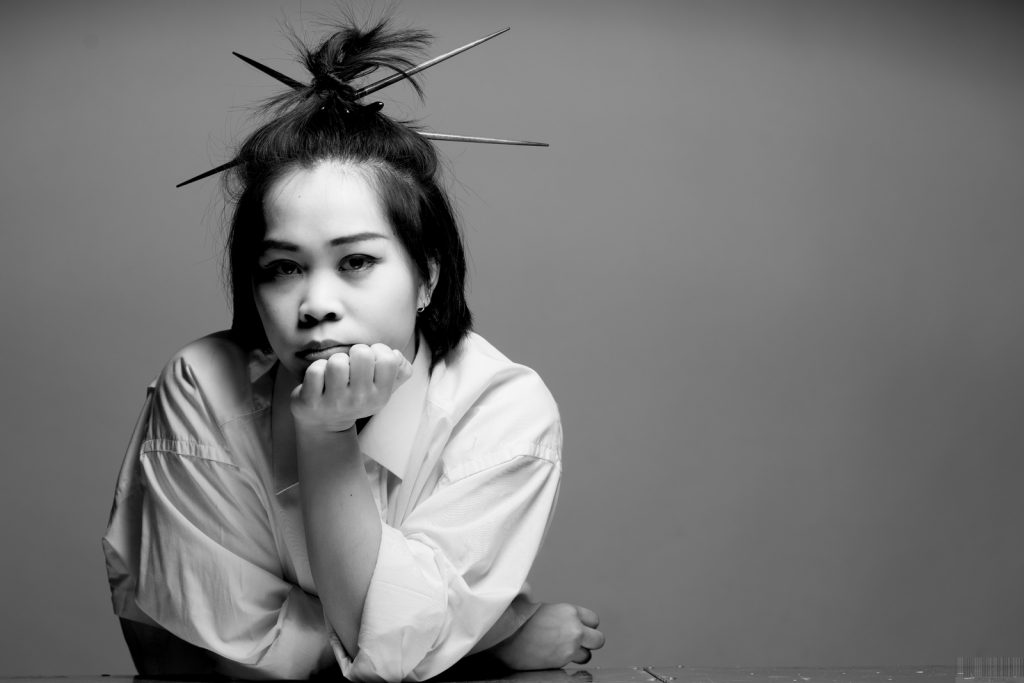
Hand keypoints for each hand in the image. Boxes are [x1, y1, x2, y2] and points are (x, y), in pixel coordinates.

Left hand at [290, 343, 412, 432]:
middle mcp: (360, 401)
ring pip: (337, 361)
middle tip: (350, 366)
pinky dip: (316, 369)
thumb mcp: (383, 388)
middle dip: (354, 353)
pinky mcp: (311, 402)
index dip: (378, 351)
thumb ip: (401, 370)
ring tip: (334, 374)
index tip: (370, 361)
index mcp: (381, 395)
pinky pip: (315, 370)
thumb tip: (396, 354)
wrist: (325, 425)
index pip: (389, 359)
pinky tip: (319, 381)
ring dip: (334, 361)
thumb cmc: (356, 396)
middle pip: (362, 354)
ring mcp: (335, 403)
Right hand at [492, 603, 604, 669]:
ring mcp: (570, 647)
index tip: (578, 628)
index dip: (586, 625)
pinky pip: (573, 664)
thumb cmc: (518, 619)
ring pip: (588, 655)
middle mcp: (574, 628)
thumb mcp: (542, 607)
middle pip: (599, 639)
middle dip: (590, 642)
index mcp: (569, 611)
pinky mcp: (562, 662)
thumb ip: (556, 612)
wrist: (505, 635)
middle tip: (577, 642)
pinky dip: (566, 663)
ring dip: (578, 655)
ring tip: (563, 651)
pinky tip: (554, 657)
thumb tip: (545, 602)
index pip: (594, 620)